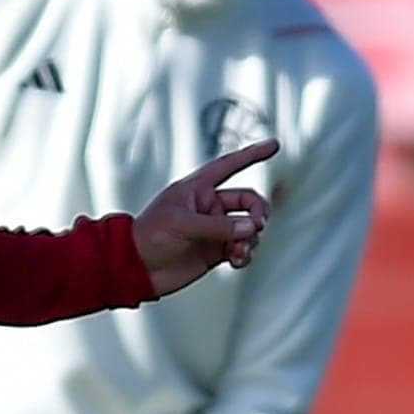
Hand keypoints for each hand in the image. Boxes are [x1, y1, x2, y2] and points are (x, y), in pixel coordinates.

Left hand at [131, 139, 279, 296]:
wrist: (138, 268)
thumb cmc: (151, 236)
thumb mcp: (182, 224)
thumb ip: (219, 226)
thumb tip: (253, 228)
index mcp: (197, 188)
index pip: (228, 165)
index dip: (251, 155)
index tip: (275, 144)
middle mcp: (209, 205)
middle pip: (248, 201)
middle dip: (259, 211)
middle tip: (258, 225)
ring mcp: (215, 229)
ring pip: (249, 227)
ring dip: (252, 238)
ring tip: (240, 252)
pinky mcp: (217, 251)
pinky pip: (244, 249)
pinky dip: (247, 254)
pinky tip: (238, 261)